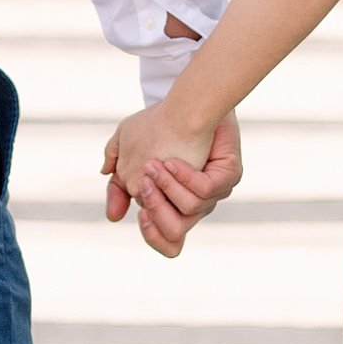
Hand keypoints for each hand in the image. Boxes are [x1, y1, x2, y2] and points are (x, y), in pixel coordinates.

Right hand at [101, 105, 242, 257]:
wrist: (191, 100)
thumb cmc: (160, 129)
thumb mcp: (129, 157)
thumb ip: (118, 187)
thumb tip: (113, 217)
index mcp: (176, 206)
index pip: (169, 243)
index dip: (153, 235)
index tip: (139, 215)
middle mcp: (199, 204)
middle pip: (177, 231)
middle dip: (156, 207)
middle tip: (144, 182)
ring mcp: (217, 191)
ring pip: (190, 208)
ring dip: (167, 186)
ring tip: (153, 164)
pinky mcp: (229, 175)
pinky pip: (206, 188)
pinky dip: (185, 176)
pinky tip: (172, 160)